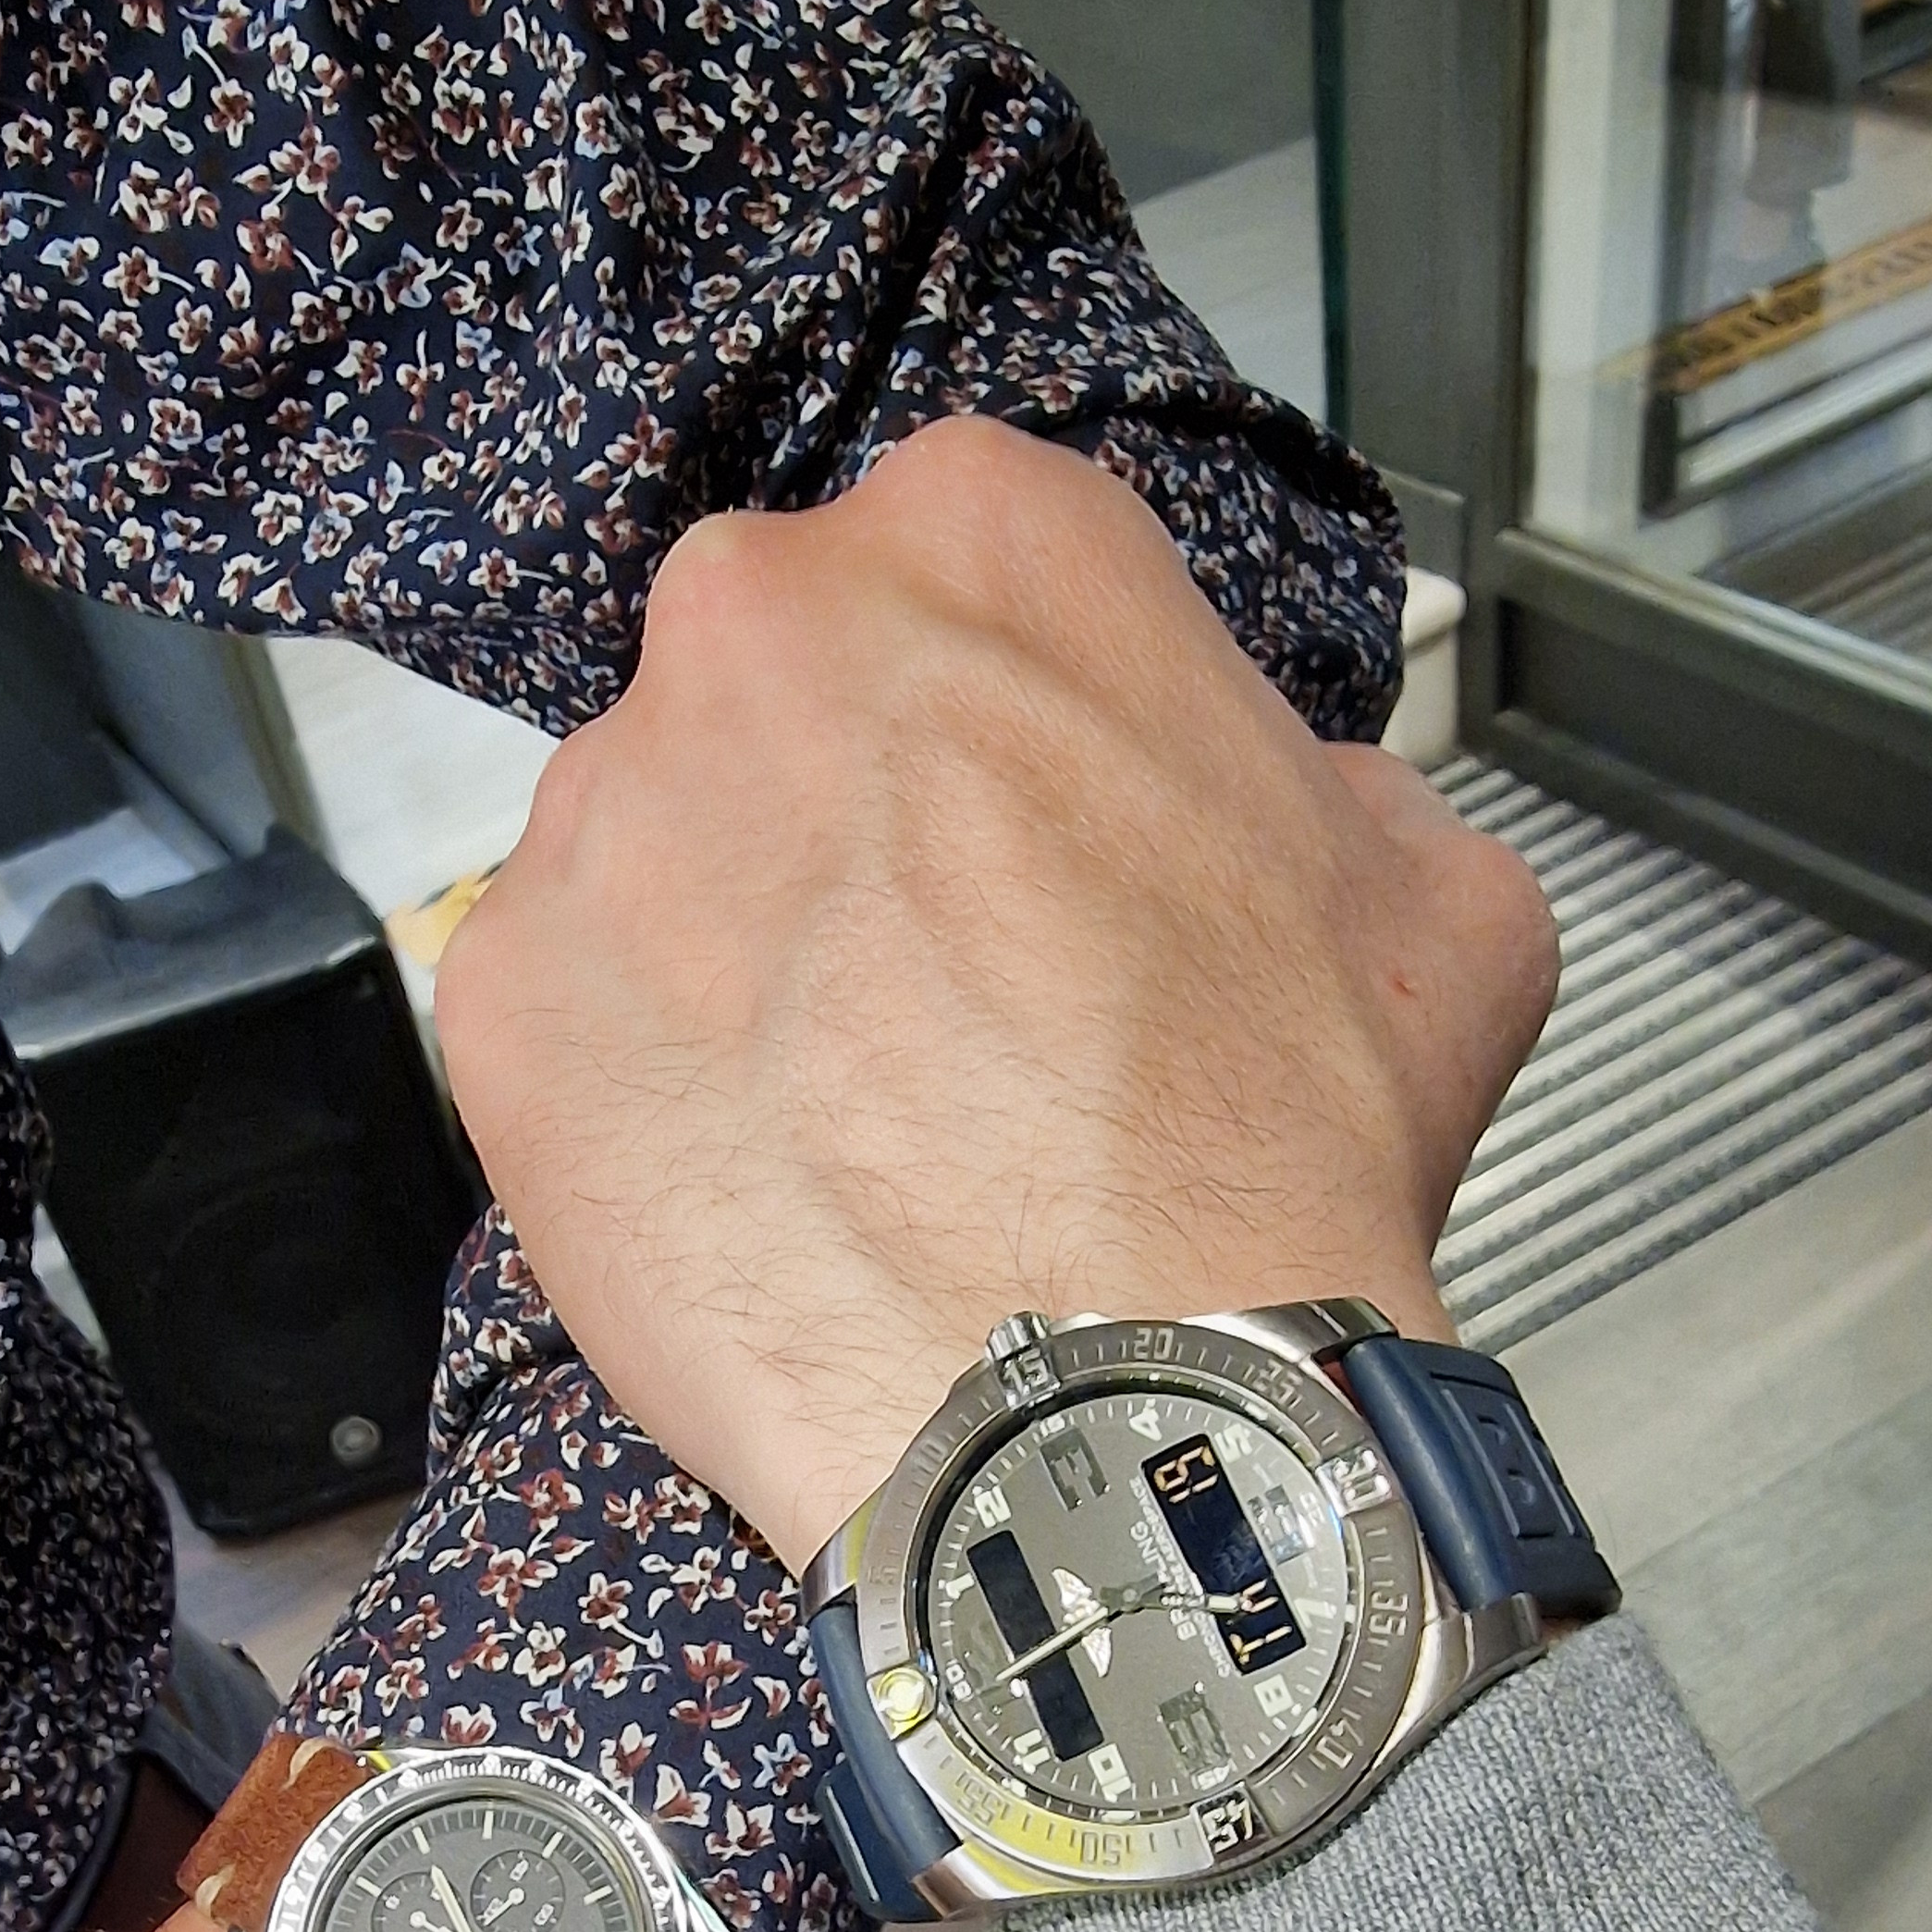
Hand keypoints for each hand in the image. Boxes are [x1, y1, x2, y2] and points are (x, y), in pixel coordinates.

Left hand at [438, 414, 1560, 1576]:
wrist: (1108, 1398)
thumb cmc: (1271, 1147)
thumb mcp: (1428, 898)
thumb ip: (1327, 789)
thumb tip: (1292, 808)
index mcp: (985, 533)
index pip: (968, 587)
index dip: (1011, 736)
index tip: (1034, 846)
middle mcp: (758, 620)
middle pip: (784, 696)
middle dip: (844, 820)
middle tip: (935, 991)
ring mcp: (606, 807)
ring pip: (657, 850)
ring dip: (728, 950)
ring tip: (842, 1115)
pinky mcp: (502, 991)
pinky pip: (562, 1011)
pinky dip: (635, 1086)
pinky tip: (752, 1182)